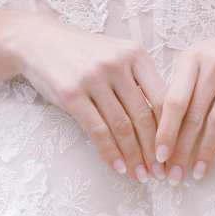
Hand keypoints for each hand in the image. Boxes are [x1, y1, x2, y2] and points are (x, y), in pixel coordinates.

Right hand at [9, 12, 168, 183]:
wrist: (40, 41)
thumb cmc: (83, 52)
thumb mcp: (115, 54)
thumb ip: (137, 79)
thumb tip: (164, 120)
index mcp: (134, 54)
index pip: (161, 96)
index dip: (171, 128)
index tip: (174, 151)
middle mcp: (116, 64)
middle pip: (143, 115)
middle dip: (154, 149)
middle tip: (160, 171)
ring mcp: (93, 78)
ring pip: (122, 126)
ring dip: (133, 156)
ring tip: (141, 174)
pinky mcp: (71, 94)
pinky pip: (97, 131)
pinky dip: (110, 153)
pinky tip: (118, 167)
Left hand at [154, 11, 214, 183]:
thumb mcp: (199, 62)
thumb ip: (183, 90)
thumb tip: (163, 133)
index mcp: (191, 58)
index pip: (174, 100)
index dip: (165, 130)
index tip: (158, 157)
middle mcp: (214, 62)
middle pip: (194, 114)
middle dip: (182, 149)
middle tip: (175, 176)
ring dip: (206, 150)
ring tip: (198, 172)